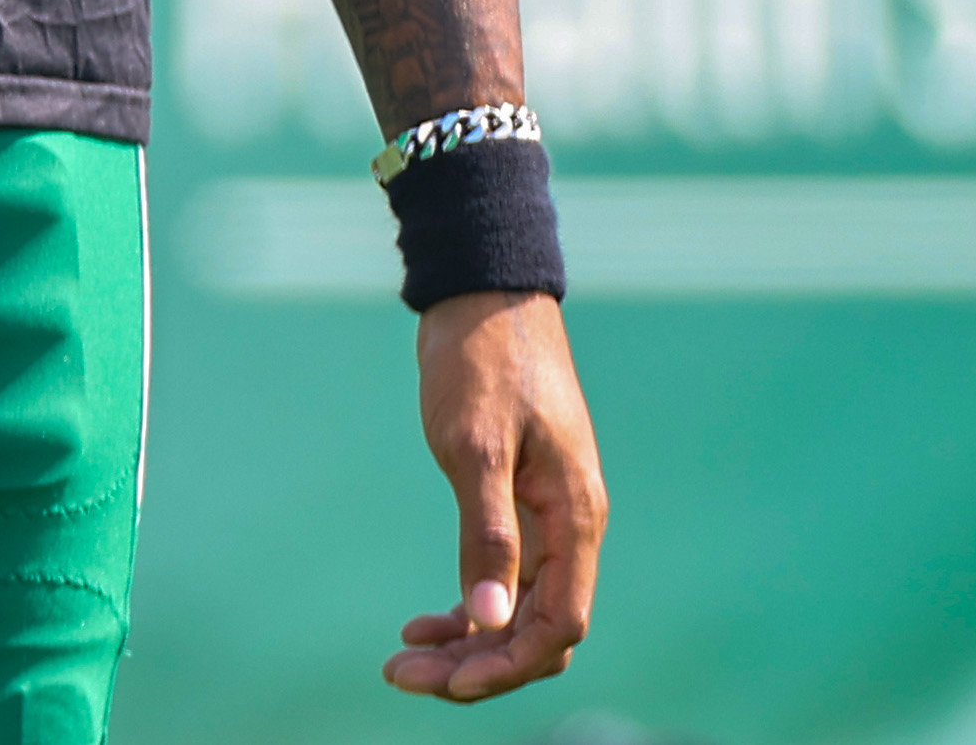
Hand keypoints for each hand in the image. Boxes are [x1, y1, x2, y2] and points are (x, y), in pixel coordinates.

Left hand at [385, 291, 604, 702]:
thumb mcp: (475, 446)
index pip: (560, 625)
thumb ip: (488, 533)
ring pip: (520, 611)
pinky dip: (468, 606)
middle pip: (539, 630)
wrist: (483, 294)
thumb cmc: (482, 361)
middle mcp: (570, 526)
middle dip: (478, 664)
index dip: (508, 665)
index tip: (447, 682)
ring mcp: (546, 517)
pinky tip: (423, 621)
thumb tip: (492, 617)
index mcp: (574, 515)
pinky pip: (505, 580)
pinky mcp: (519, 504)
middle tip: (401, 674)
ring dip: (469, 643)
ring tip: (403, 659)